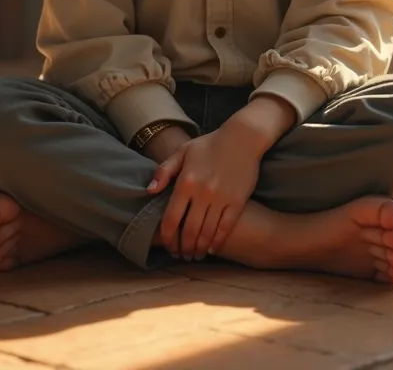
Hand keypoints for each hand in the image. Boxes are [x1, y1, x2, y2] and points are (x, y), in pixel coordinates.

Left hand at [147, 125, 261, 260]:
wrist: (242, 137)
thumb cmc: (210, 144)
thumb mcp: (183, 151)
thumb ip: (164, 171)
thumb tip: (149, 191)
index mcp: (186, 182)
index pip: (171, 218)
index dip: (167, 236)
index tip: (167, 244)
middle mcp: (202, 193)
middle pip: (189, 230)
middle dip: (183, 247)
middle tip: (181, 254)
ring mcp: (221, 199)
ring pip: (206, 232)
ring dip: (199, 248)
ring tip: (195, 254)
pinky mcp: (237, 202)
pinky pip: (225, 227)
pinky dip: (217, 241)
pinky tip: (211, 248)